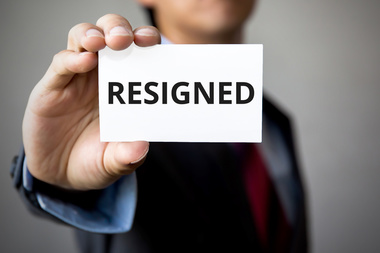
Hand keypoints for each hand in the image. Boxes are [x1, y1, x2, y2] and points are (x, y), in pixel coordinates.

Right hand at [22, 14, 159, 189]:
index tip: (156, 43)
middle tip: (130, 40)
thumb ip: (127, 155)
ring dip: (95, 35)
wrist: (61, 175)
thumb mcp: (115, 162)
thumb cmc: (95, 161)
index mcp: (125, 88)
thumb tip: (141, 146)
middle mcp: (102, 76)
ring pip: (83, 39)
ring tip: (104, 42)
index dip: (146, 41)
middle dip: (121, 30)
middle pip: (110, 35)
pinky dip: (72, 59)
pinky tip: (85, 61)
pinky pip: (61, 65)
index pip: (138, 53)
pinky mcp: (52, 88)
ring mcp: (77, 79)